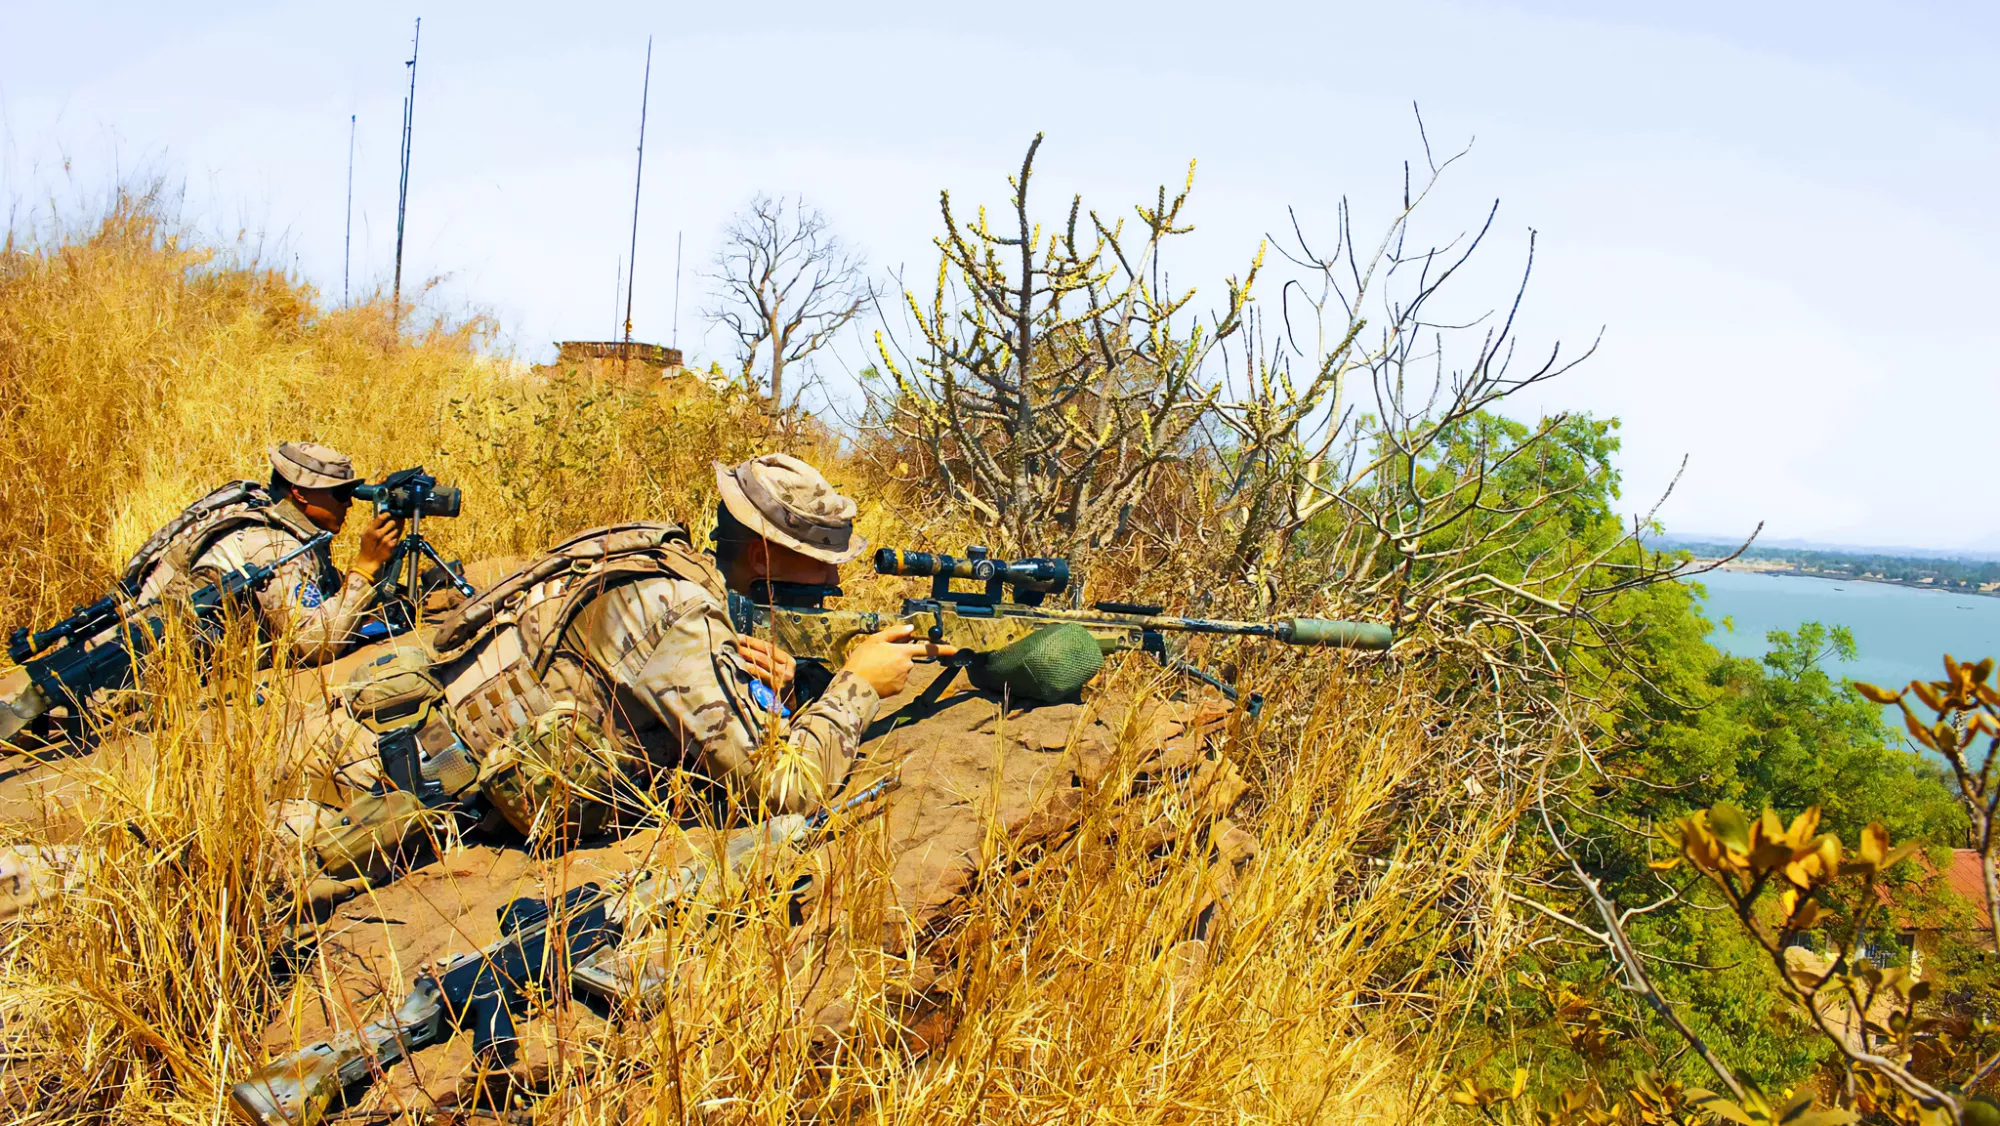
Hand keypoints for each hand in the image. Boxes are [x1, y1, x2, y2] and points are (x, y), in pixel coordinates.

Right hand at [353, 512, 405, 578]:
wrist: (368, 560)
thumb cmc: (366, 547)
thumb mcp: (364, 535)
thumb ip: (371, 526)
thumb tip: (379, 517)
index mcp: (370, 530)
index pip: (380, 518)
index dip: (386, 514)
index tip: (388, 514)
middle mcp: (378, 534)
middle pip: (391, 523)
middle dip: (391, 524)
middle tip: (389, 527)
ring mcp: (385, 540)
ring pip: (395, 531)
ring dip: (393, 533)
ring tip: (387, 537)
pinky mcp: (391, 545)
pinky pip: (396, 539)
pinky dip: (394, 540)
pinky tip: (389, 543)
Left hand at [737, 635, 796, 692]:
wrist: (786, 703)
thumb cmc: (777, 683)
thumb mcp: (777, 668)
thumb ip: (767, 658)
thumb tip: (745, 644)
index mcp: (788, 660)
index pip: (768, 647)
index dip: (753, 641)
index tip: (739, 636)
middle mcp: (787, 669)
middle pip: (763, 654)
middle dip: (747, 648)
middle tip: (733, 643)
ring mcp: (781, 679)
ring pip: (760, 664)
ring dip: (745, 657)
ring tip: (734, 652)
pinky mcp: (774, 688)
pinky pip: (758, 675)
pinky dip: (748, 669)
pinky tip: (739, 665)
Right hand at [840, 623, 959, 699]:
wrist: (855, 685)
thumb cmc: (862, 660)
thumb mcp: (875, 640)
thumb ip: (895, 632)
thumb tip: (911, 628)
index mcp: (903, 651)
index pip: (927, 649)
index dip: (943, 649)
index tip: (955, 650)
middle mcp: (907, 665)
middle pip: (908, 658)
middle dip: (898, 657)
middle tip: (879, 658)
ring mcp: (904, 679)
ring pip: (902, 669)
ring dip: (893, 668)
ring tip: (876, 668)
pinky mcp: (899, 689)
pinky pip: (897, 680)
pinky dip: (890, 679)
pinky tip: (878, 677)